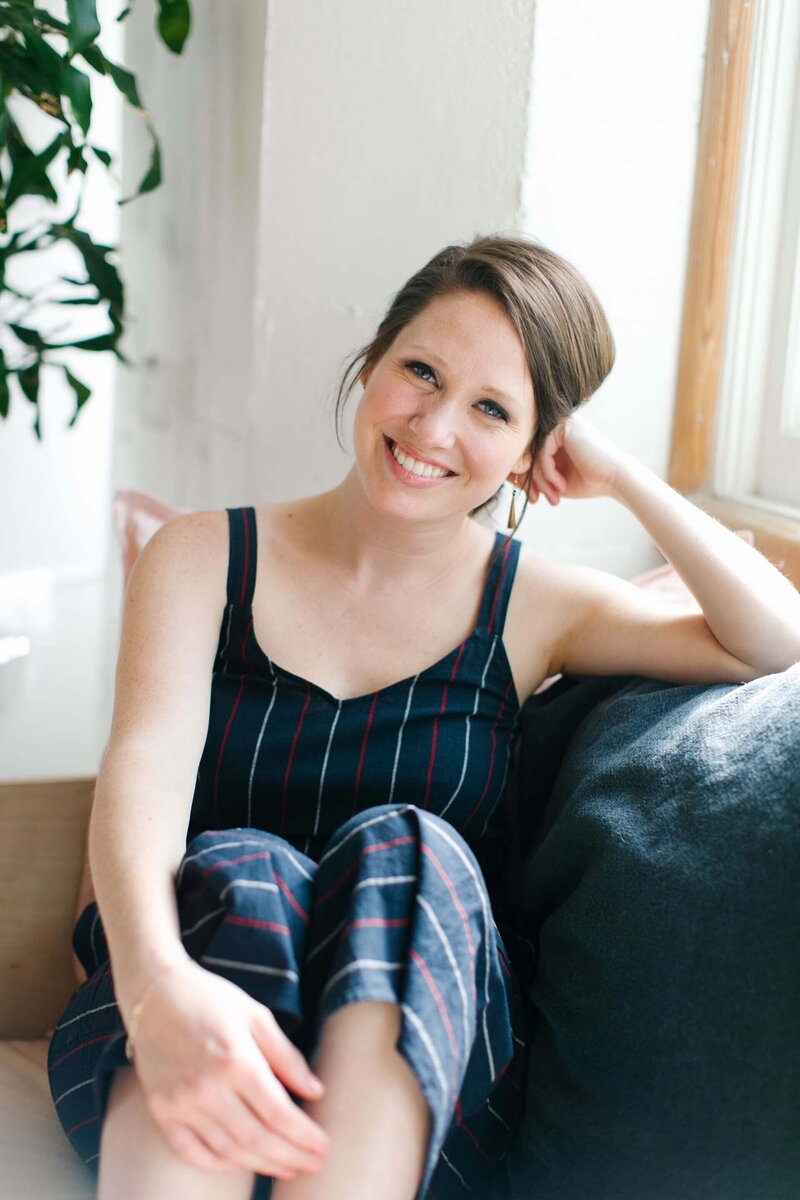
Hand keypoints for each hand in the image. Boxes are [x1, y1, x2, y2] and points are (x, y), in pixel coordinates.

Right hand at [128, 957, 329, 1180]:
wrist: (155, 994)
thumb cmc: (211, 999)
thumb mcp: (256, 1016)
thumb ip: (286, 1056)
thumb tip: (316, 1092)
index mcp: (235, 1060)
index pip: (278, 1113)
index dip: (304, 1136)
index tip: (324, 1147)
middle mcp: (206, 1088)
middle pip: (257, 1139)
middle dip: (291, 1156)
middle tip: (315, 1164)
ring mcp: (181, 1104)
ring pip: (228, 1151)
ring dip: (262, 1165)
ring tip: (288, 1167)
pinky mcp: (162, 1112)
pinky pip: (193, 1152)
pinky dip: (220, 1164)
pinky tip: (243, 1164)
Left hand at [526, 413, 630, 505]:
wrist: (615, 478)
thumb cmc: (589, 481)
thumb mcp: (556, 480)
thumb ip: (537, 475)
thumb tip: (514, 478)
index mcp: (556, 438)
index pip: (530, 456)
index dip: (528, 479)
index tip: (534, 498)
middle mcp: (556, 428)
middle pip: (530, 454)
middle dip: (532, 481)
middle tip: (537, 500)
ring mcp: (560, 424)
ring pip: (535, 455)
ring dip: (541, 480)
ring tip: (554, 495)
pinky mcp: (563, 427)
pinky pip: (542, 452)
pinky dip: (548, 473)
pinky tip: (560, 484)